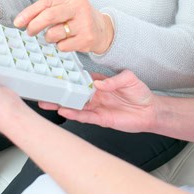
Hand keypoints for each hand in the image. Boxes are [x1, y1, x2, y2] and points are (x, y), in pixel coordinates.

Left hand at [14, 0, 113, 53]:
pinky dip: (60, 46)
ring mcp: (85, 23)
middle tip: (29, 32)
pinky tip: (68, 41)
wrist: (104, 30)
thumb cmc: (78, 18)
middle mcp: (80, 7)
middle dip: (34, 25)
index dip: (29, 13)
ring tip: (55, 36)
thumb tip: (23, 21)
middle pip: (49, 16)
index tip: (18, 22)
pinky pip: (63, 46)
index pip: (46, 3)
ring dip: (49, 38)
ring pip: (54, 33)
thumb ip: (49, 10)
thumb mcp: (67, 7)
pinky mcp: (87, 38)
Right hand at [39, 70, 154, 133]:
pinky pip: (85, 117)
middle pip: (74, 93)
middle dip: (59, 92)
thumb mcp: (129, 79)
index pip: (81, 78)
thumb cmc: (140, 92)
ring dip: (62, 104)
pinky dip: (74, 114)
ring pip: (75, 106)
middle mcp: (96, 95)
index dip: (70, 76)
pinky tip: (64, 111)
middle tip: (43, 91)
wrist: (150, 111)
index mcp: (100, 82)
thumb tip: (98, 83)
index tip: (56, 73)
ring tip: (47, 103)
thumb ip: (114, 80)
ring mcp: (97, 107)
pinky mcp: (101, 119)